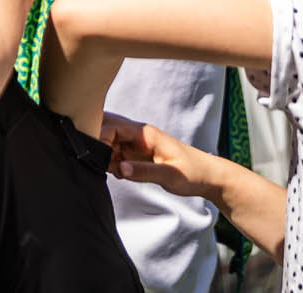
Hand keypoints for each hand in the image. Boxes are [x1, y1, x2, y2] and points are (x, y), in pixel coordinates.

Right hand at [103, 114, 226, 200]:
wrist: (206, 177)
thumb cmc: (193, 172)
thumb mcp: (170, 175)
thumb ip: (143, 172)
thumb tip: (119, 169)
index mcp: (145, 134)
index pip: (113, 127)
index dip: (100, 138)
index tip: (97, 157)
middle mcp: (138, 136)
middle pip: (107, 130)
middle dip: (96, 143)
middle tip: (96, 161)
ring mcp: (135, 146)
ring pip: (108, 144)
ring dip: (102, 156)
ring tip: (108, 170)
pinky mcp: (136, 157)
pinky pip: (115, 156)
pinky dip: (109, 164)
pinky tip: (115, 173)